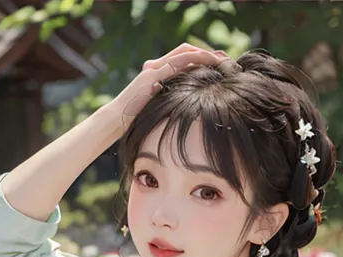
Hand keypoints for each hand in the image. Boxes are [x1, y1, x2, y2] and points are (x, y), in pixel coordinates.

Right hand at [107, 43, 226, 127]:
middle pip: (186, 50)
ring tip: (221, 60)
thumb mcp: (157, 107)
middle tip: (225, 58)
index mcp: (158, 72)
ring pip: (184, 53)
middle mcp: (156, 66)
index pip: (183, 58)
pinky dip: (194, 62)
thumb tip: (187, 108)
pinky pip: (176, 63)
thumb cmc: (135, 119)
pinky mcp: (152, 75)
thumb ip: (169, 101)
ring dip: (204, 54)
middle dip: (206, 52)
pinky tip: (207, 67)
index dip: (202, 58)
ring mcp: (154, 69)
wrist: (117, 120)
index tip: (219, 64)